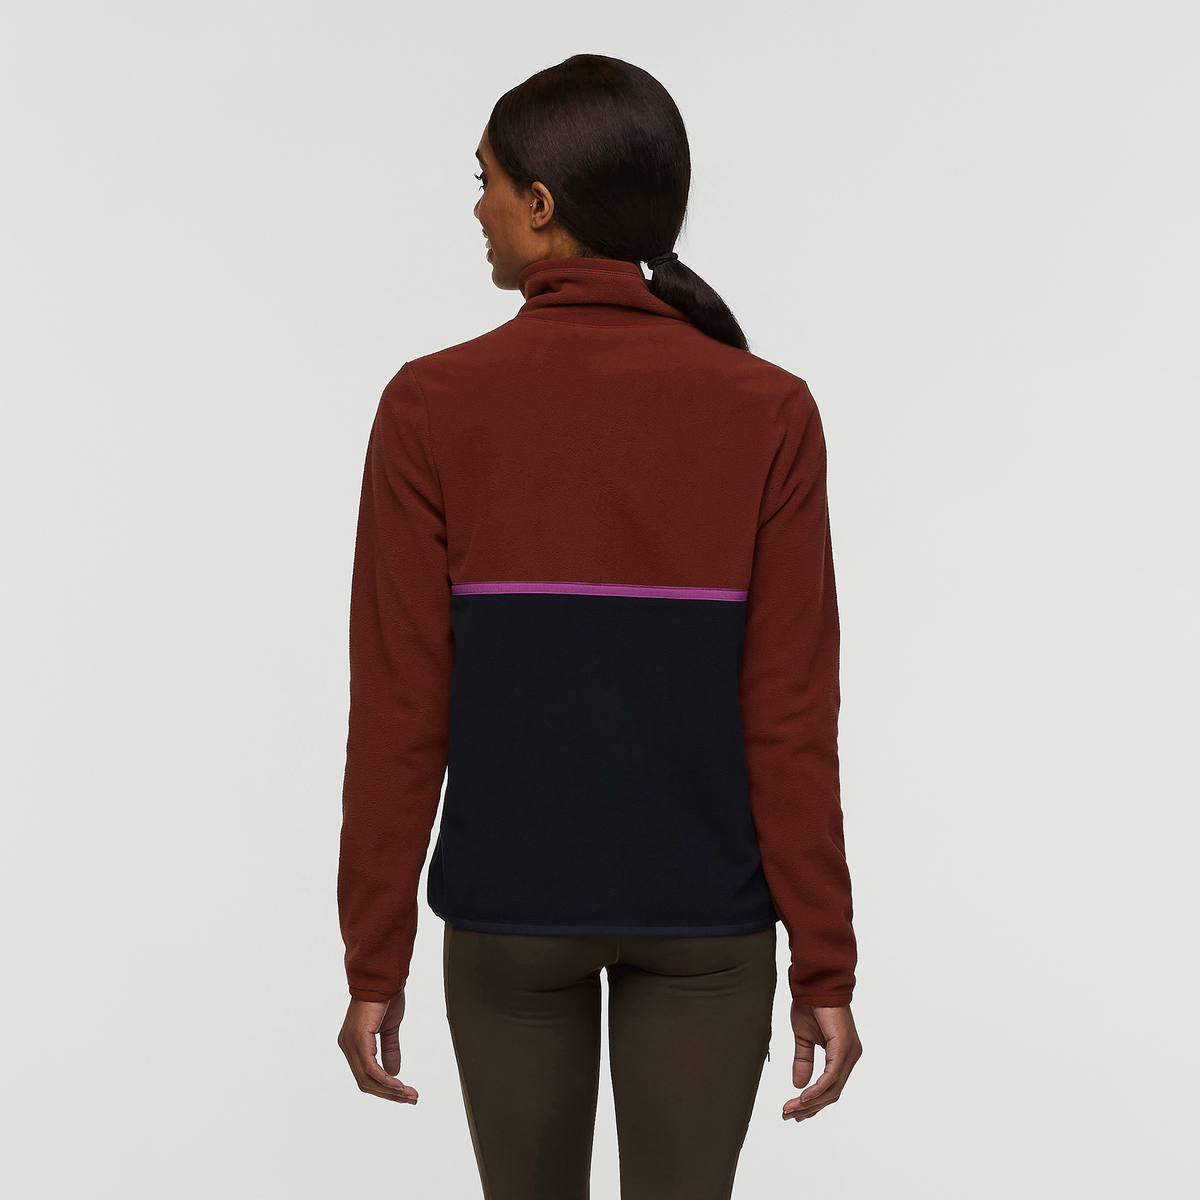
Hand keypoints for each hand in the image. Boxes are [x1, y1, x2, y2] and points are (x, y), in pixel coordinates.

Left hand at [338, 991, 417, 1103]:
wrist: (384, 976)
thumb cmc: (385, 996)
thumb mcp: (389, 1029)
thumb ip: (389, 1050)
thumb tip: (394, 1072)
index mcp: (352, 1043)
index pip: (365, 1075)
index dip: (384, 1088)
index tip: (404, 1094)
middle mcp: (347, 1045)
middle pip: (365, 1082)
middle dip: (389, 1094)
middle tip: (411, 1099)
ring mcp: (350, 1044)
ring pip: (367, 1079)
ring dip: (390, 1090)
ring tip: (409, 1095)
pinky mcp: (358, 1040)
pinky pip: (370, 1069)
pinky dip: (385, 1080)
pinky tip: (398, 1085)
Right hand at [782, 1002, 860, 1122]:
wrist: (814, 982)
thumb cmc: (811, 1004)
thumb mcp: (804, 1038)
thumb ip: (803, 1061)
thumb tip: (798, 1085)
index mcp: (843, 1054)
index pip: (831, 1087)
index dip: (813, 1102)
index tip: (795, 1112)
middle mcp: (850, 1056)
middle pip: (832, 1093)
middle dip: (810, 1108)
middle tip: (788, 1115)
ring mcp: (849, 1053)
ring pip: (832, 1088)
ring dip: (810, 1102)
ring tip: (791, 1109)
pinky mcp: (844, 1047)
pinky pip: (831, 1076)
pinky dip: (817, 1089)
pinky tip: (804, 1097)